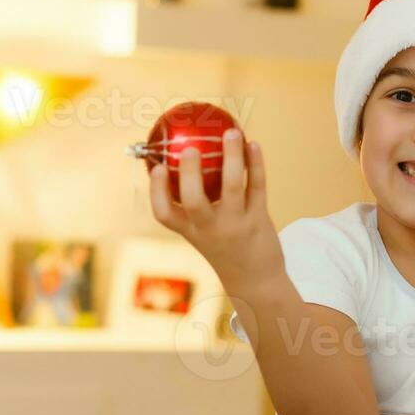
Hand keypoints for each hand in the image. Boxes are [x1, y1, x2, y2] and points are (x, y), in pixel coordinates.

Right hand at [148, 129, 284, 290]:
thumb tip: (183, 162)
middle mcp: (209, 229)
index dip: (156, 190)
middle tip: (190, 148)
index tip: (157, 167)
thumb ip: (193, 206)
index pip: (163, 214)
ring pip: (231, 187)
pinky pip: (256, 187)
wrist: (256, 282)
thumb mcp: (203, 233)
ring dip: (232, 157)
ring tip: (230, 132)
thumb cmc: (225, 248)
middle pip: (194, 200)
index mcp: (189, 231)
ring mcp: (234, 225)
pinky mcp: (257, 220)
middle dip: (189, 172)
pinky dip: (255, 164)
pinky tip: (253, 144)